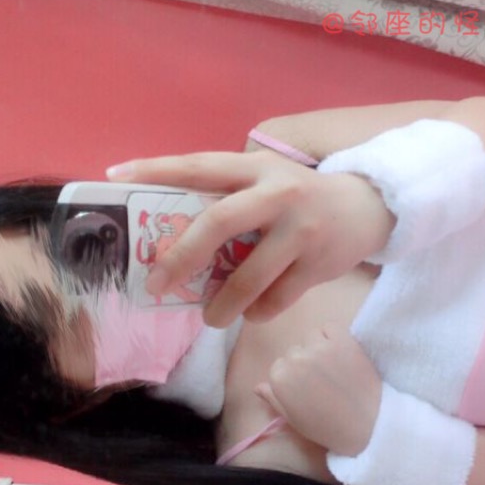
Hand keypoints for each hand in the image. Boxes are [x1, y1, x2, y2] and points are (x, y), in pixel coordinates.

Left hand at [107, 150, 393, 326]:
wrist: (369, 207)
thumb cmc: (301, 198)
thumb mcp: (268, 181)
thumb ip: (230, 198)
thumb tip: (170, 237)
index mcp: (257, 168)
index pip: (201, 166)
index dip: (158, 169)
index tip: (115, 174)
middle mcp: (279, 194)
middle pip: (220, 222)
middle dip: (182, 256)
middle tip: (157, 284)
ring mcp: (302, 230)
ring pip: (250, 274)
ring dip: (222, 303)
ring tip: (209, 318)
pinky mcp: (320, 263)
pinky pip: (278, 298)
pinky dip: (259, 310)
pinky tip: (254, 311)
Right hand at [256, 327, 381, 457]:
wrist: (366, 424)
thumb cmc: (327, 426)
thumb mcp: (293, 418)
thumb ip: (274, 398)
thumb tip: (258, 386)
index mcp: (278, 377)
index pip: (279, 365)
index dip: (294, 377)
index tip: (308, 387)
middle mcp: (295, 358)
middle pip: (295, 350)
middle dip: (306, 361)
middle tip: (324, 379)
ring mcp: (319, 347)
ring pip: (311, 336)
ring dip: (319, 346)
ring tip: (334, 366)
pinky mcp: (343, 340)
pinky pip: (331, 327)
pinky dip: (334, 335)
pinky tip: (342, 352)